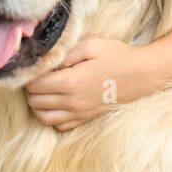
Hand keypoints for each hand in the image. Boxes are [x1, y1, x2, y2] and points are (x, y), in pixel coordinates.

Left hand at [24, 38, 148, 130]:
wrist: (142, 74)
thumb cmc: (117, 56)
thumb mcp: (90, 45)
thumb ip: (65, 53)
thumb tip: (46, 61)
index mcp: (70, 82)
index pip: (34, 85)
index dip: (30, 76)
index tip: (37, 67)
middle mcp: (72, 101)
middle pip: (35, 102)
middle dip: (31, 89)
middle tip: (39, 77)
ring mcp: (79, 113)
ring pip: (43, 117)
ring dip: (38, 105)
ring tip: (44, 91)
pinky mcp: (86, 118)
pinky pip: (59, 125)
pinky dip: (52, 116)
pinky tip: (58, 103)